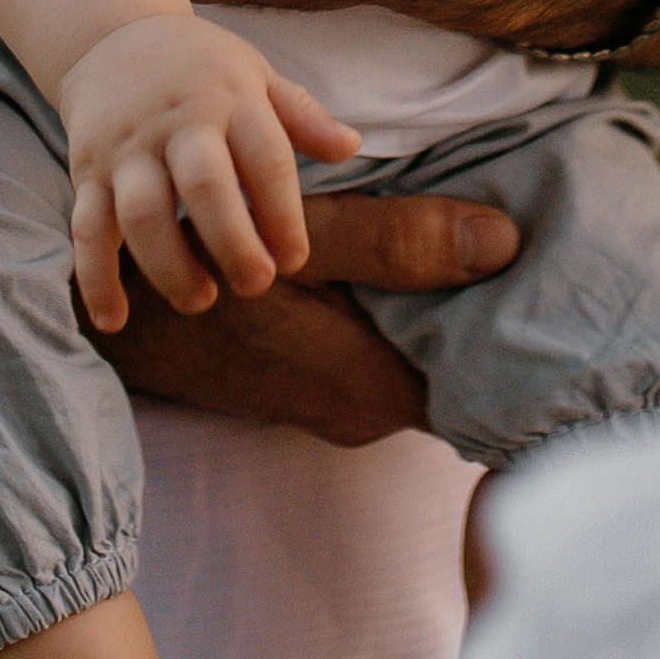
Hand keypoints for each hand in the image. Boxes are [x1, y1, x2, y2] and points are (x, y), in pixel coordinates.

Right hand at [59, 13, 358, 331]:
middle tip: (255, 285)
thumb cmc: (200, 66)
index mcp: (229, 99)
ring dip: (169, 265)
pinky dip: (95, 277)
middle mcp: (176, 123)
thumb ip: (301, 114)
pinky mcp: (87, 172)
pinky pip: (86, 228)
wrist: (111, 34)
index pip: (265, 158)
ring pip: (142, 212)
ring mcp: (127, 149)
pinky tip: (115, 320)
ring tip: (200, 300)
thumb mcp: (255, 73)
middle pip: (204, 185)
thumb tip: (352, 146)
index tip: (294, 259)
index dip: (282, 214)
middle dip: (232, 241)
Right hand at [99, 180, 522, 445]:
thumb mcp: (306, 241)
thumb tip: (505, 241)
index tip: (546, 290)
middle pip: (454, 375)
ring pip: (415, 366)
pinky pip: (378, 362)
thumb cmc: (209, 265)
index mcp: (375, 390)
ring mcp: (333, 411)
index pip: (484, 389)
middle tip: (518, 256)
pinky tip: (405, 279)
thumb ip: (401, 243)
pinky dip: (397, 325)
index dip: (519, 340)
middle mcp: (362, 417)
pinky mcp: (310, 393)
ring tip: (470, 256)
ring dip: (438, 317)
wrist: (113, 310)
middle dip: (484, 320)